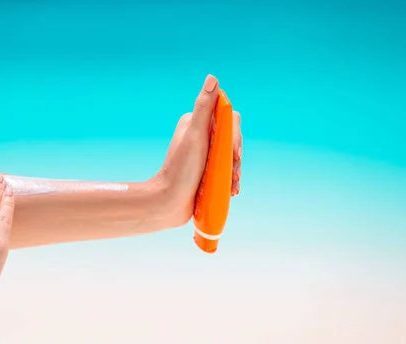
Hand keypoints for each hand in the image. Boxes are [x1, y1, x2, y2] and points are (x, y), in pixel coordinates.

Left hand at [152, 74, 242, 226]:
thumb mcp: (195, 135)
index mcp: (195, 124)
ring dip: (235, 170)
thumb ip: (203, 107)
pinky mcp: (205, 172)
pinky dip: (230, 179)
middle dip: (236, 156)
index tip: (233, 152)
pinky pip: (225, 170)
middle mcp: (199, 137)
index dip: (235, 135)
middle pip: (231, 139)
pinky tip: (231, 189)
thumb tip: (212, 79)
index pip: (227, 120)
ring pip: (230, 156)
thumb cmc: (180, 169)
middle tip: (233, 172)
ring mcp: (203, 156)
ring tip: (232, 184)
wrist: (169, 203)